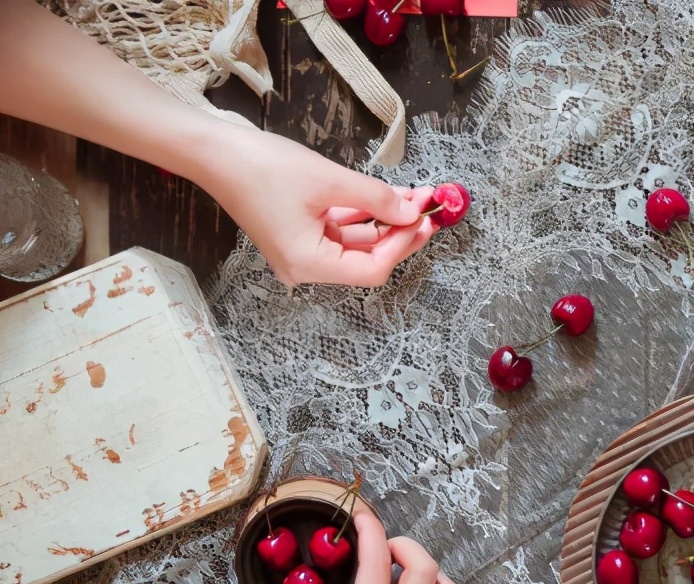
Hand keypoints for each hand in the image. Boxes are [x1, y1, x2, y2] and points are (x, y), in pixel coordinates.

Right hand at [203, 125, 438, 287]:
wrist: (212, 151)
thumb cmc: (260, 167)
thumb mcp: (329, 180)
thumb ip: (375, 199)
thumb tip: (410, 213)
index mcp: (308, 264)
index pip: (372, 269)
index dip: (402, 244)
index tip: (425, 220)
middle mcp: (304, 266)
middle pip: (367, 258)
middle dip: (399, 230)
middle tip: (427, 206)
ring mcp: (300, 251)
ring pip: (355, 241)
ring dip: (384, 218)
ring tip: (413, 194)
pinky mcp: (298, 233)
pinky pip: (339, 229)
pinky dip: (363, 213)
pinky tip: (387, 195)